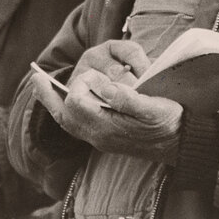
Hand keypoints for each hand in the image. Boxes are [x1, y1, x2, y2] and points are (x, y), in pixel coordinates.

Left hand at [31, 47, 181, 163]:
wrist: (182, 144)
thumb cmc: (170, 122)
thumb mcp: (153, 107)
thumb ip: (126, 98)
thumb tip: (101, 86)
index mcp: (107, 127)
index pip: (76, 101)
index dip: (82, 82)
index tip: (98, 74)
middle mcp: (98, 136)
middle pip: (61, 115)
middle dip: (48, 94)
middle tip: (36, 75)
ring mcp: (100, 139)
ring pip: (65, 122)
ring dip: (53, 102)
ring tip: (41, 84)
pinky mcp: (104, 137)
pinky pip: (74, 125)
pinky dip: (64, 110)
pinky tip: (63, 98)